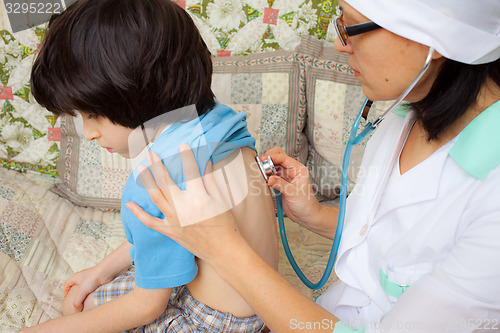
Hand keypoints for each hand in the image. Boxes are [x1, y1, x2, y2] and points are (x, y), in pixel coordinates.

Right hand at [62, 267, 102, 313]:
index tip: (66, 297)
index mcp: (76, 277)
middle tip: (75, 300)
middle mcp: (82, 277)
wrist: (105, 273)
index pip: (67, 283)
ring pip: (84, 287)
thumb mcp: (81, 292)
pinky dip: (90, 293)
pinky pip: (91, 288)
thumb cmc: (92, 278)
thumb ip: (77, 302)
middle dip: (74, 293)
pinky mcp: (97, 281)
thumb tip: (76, 310)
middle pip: (75, 286)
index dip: (65, 290)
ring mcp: (90, 279)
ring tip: (83, 301)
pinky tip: (92, 298)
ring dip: (83, 294)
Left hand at [125, 144, 245, 263]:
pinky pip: (150, 222)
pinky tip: (130, 204)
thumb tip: (205, 162)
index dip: (186, 156)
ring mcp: (174, 220)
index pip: (190, 171)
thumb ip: (210, 181)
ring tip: (141, 169)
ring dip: (147, 181)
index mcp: (199, 198)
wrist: (223, 251)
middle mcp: (183, 208)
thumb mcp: (221, 200)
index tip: (182, 145)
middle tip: (152, 153)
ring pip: (155, 196)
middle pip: (166, 181)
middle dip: (157, 164)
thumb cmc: (226, 225)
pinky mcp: (170, 231)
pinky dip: (139, 214)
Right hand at [261, 147, 321, 226]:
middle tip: (260, 165)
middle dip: (268, 160)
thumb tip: (269, 178)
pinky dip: (266, 176)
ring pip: (273, 167)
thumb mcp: (293, 193)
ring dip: (266, 168)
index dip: (272, 157)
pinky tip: (262, 179)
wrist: (307, 216)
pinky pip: (271, 176)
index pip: (283, 157)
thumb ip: (280, 184)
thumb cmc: (306, 204)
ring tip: (259, 172)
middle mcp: (292, 171)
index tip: (262, 160)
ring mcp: (286, 177)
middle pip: (277, 158)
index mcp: (298, 169)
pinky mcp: (280, 184)